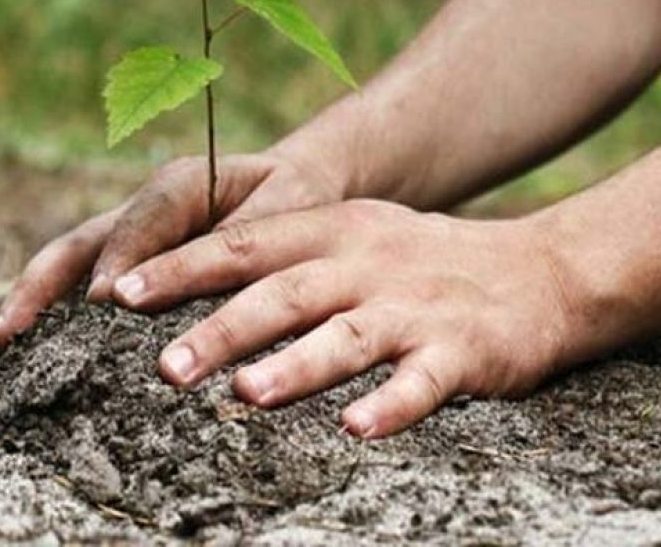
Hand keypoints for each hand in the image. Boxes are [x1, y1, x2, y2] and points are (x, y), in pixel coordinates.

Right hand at [0, 146, 345, 365]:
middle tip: (4, 340)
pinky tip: (4, 364)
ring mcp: (121, 241)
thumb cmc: (295, 198)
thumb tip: (198, 283)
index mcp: (180, 184)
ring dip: (21, 313)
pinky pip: (73, 294)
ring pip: (61, 273)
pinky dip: (39, 326)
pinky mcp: (120, 269)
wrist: (294, 187)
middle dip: (36, 294)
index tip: (103, 305)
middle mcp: (138, 211)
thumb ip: (246, 237)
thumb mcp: (287, 207)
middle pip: (75, 248)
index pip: (142, 221)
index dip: (120, 260)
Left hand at [109, 200, 575, 436]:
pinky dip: (390, 406)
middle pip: (284, 293)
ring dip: (295, 366)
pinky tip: (356, 430)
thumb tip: (186, 287)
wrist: (540, 269)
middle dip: (222, 328)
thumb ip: (283, 255)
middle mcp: (367, 263)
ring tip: (245, 395)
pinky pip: (422, 382)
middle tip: (165, 366)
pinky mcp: (463, 351)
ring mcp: (414, 307)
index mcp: (332, 231)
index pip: (244, 245)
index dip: (181, 268)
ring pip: (347, 337)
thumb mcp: (353, 236)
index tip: (120, 295)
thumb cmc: (420, 261)